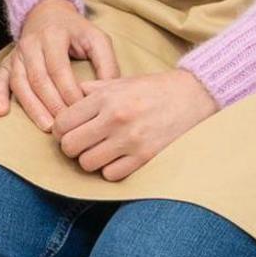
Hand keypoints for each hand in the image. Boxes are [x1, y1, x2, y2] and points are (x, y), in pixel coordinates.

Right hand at [0, 0, 117, 129]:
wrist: (47, 11)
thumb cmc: (75, 30)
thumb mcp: (96, 38)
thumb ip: (107, 63)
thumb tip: (110, 92)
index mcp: (54, 36)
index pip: (59, 70)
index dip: (69, 92)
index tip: (82, 111)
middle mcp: (31, 44)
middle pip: (39, 80)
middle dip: (53, 105)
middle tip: (66, 126)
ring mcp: (17, 53)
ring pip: (20, 83)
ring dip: (32, 107)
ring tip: (46, 126)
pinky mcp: (8, 60)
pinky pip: (0, 78)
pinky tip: (1, 112)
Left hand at [50, 68, 217, 182]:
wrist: (195, 96)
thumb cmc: (156, 88)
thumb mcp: (122, 82)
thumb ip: (94, 89)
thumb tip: (71, 95)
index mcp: (106, 97)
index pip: (63, 122)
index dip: (60, 130)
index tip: (68, 131)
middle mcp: (115, 118)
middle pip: (70, 146)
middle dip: (71, 147)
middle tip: (81, 144)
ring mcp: (131, 140)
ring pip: (88, 164)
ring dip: (90, 161)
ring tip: (100, 152)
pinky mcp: (145, 157)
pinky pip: (111, 175)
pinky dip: (110, 170)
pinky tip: (118, 159)